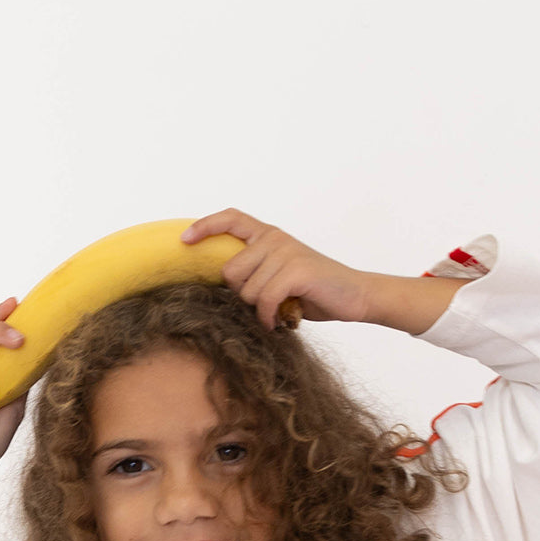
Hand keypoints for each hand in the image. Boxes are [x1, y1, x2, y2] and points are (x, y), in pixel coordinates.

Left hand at [181, 209, 374, 330]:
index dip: (205, 226)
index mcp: (269, 235)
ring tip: (276, 312)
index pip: (231, 218)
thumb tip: (221, 283)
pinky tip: (278, 321)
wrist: (355, 296)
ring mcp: (286, 252)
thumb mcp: (279, 276)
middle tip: (262, 304)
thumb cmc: (314, 291)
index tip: (184, 241)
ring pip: (247, 289)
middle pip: (230, 270)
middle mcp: (275, 239)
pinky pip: (264, 299)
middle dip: (241, 294)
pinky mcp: (296, 270)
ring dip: (258, 309)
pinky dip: (267, 317)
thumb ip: (256, 271)